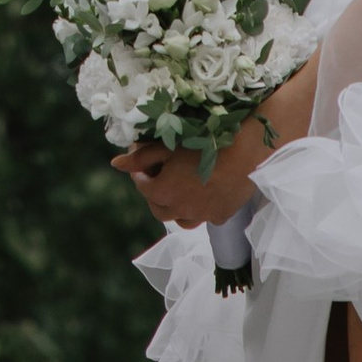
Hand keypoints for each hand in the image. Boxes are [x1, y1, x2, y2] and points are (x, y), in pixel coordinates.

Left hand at [115, 134, 249, 229]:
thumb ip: (141, 157)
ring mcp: (202, 216)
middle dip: (154, 195)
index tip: (143, 163)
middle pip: (159, 209)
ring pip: (181, 219)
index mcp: (163, 192)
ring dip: (175, 208)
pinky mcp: (221, 216)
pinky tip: (204, 194)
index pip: (142, 186)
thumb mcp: (168, 145)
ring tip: (179, 192)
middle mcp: (180, 209)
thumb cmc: (204, 142)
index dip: (140, 174)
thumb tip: (116, 164)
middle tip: (158, 179)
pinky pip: (205, 217)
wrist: (246, 151)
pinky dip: (200, 209)